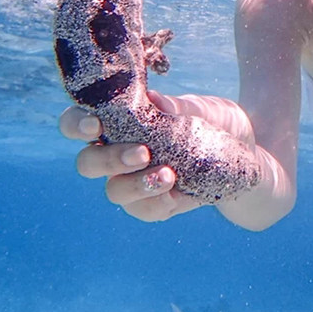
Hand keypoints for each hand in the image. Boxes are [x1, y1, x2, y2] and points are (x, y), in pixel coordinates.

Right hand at [58, 91, 202, 221]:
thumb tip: (156, 101)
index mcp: (115, 122)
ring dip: (137, 185)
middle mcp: (114, 153)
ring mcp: (129, 180)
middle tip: (142, 153)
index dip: (77, 125)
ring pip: (113, 190)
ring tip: (169, 175)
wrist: (236, 151)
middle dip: (110, 160)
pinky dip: (156, 204)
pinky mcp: (149, 203)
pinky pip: (142, 210)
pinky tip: (175, 196)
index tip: (96, 125)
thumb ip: (176, 106)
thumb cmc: (206, 120)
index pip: (77, 123)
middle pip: (87, 163)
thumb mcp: (197, 108)